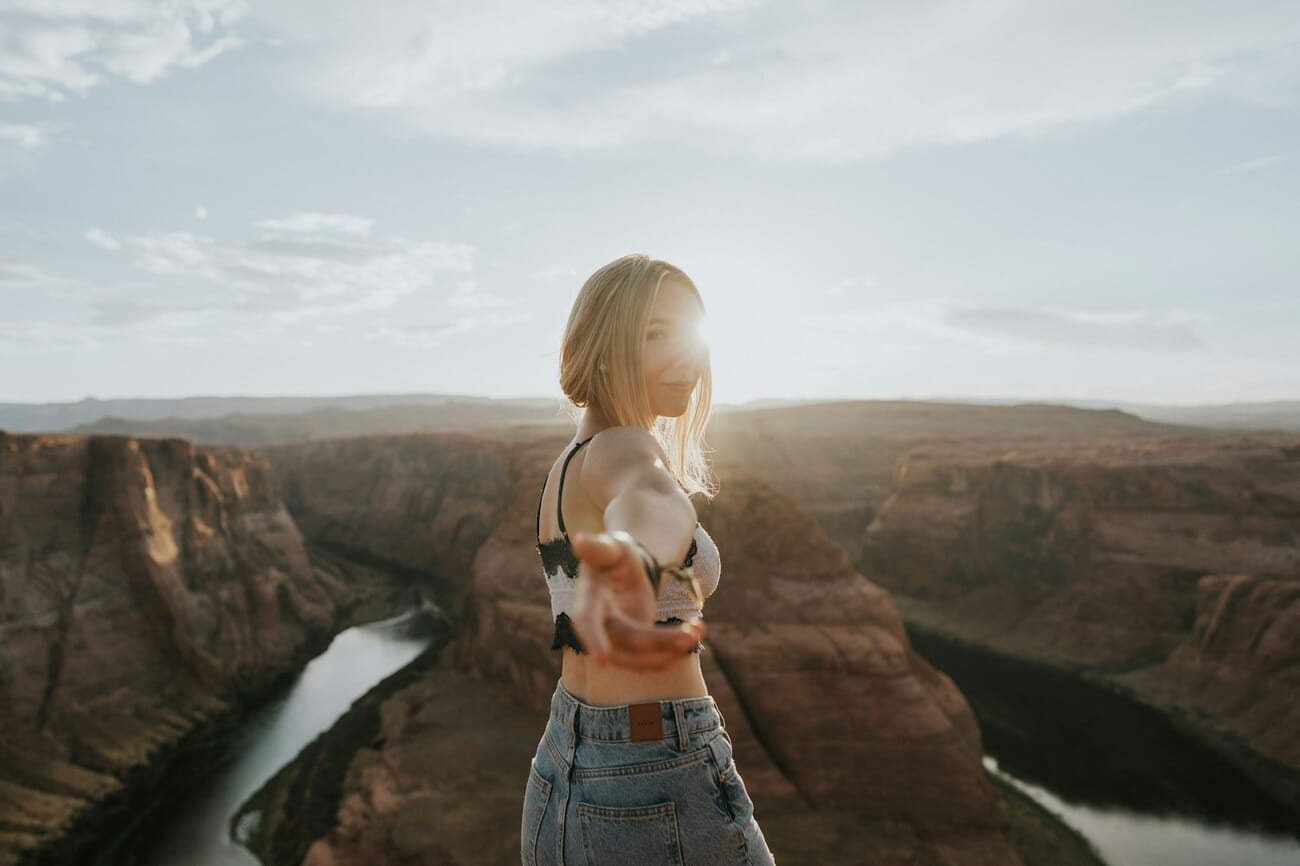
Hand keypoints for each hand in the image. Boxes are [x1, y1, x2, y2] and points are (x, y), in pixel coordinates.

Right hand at [569, 530, 705, 668]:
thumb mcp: (610, 547)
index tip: (602, 660)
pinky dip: (677, 649)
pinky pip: (656, 658)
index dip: (593, 639)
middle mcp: (600, 626)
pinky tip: (697, 629)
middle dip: (659, 643)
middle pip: (627, 643)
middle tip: (691, 635)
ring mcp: (618, 641)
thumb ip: (598, 548)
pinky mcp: (638, 647)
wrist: (624, 570)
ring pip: (643, 659)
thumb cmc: (613, 555)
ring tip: (698, 628)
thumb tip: (579, 539)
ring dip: (672, 650)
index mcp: (589, 600)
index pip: (587, 622)